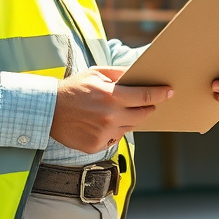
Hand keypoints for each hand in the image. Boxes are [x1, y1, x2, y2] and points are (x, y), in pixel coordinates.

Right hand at [51, 67, 172, 152]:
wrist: (49, 110)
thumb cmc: (74, 88)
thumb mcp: (96, 73)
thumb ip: (119, 74)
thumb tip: (139, 73)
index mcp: (111, 96)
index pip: (145, 97)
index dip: (160, 94)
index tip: (169, 92)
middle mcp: (110, 116)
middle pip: (142, 115)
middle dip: (148, 108)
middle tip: (150, 103)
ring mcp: (104, 133)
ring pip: (130, 127)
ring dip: (131, 118)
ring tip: (123, 110)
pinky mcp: (97, 145)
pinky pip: (115, 138)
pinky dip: (116, 130)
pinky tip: (107, 122)